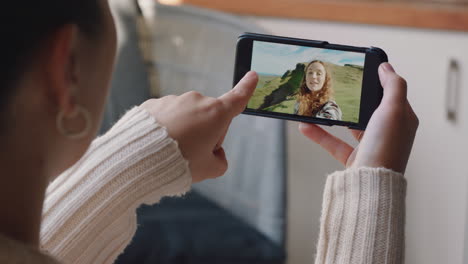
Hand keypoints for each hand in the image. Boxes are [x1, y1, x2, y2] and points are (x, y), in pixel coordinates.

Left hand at [140, 72, 257, 181]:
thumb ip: (220, 161)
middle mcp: (196, 101)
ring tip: (171, 151)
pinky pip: (167, 116)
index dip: (247, 88)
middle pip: (209, 117)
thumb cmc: (179, 163)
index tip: (253, 74)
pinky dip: (166, 128)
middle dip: (206, 133)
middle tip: (193, 154)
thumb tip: (215, 154)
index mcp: (215, 114)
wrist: (139, 158)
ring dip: (184, 131)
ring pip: (186, 117)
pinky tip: (157, 144)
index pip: (237, 98)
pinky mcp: (155, 104)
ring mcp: (174, 100)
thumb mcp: (209, 169)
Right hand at [299, 63, 417, 173]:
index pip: (391, 94)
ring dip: (332, 115)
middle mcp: (387, 133)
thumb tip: (386, 67)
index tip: (361, 70)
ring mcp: (370, 146)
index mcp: (402, 120)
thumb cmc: (386, 148)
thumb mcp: (394, 110)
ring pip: (349, 125)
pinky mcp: (354, 158)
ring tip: (318, 103)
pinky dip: (320, 134)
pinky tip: (305, 125)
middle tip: (336, 85)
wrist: (370, 185)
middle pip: (368, 108)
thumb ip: (393, 86)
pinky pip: (334, 142)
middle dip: (352, 97)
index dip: (378, 81)